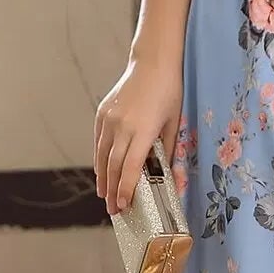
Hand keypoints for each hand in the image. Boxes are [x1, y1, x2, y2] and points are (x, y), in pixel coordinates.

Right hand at [94, 58, 183, 214]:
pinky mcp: (102, 113)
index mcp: (142, 130)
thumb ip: (167, 149)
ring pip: (102, 156)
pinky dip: (99, 159)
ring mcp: (109, 119)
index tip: (124, 206)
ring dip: (103, 178)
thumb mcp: (174, 121)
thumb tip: (166, 174)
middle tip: (113, 210)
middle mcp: (122, 126)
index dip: (126, 190)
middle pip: (113, 167)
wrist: (152, 62)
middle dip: (112, 191)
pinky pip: (99, 142)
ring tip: (105, 195)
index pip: (130, 168)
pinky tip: (102, 170)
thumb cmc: (169, 91)